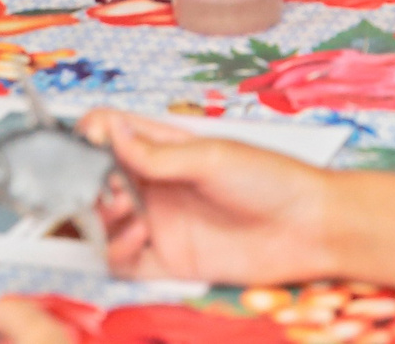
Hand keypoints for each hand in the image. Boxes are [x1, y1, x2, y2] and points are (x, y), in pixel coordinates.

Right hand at [82, 110, 336, 284]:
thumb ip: (158, 153)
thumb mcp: (212, 157)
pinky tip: (137, 240)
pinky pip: (124, 262)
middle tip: (108, 186)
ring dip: (104, 218)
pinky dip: (117, 253)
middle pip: (100, 181)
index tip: (85, 143)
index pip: (114, 133)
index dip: (92, 135)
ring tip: (130, 212)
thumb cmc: (271, 179)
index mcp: (167, 148)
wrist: (309, 229)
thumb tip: (110, 132)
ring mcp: (162, 223)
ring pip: (106, 223)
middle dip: (91, 183)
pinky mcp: (169, 261)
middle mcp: (159, 184)